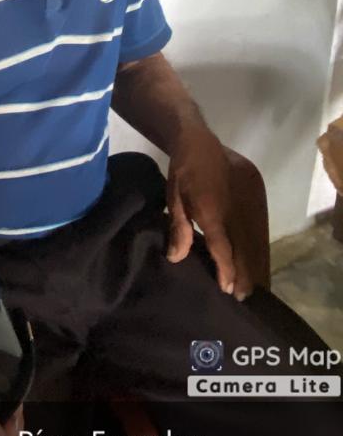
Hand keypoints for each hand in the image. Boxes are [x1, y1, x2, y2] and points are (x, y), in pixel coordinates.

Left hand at [166, 125, 251, 298]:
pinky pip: (262, 224)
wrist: (199, 139)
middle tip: (242, 296)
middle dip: (245, 273)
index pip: (222, 246)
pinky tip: (258, 260)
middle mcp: (234, 205)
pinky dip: (261, 245)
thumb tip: (176, 258)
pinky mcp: (258, 192)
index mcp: (210, 208)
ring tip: (253, 286)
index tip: (228, 290)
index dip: (226, 269)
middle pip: (244, 247)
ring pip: (257, 238)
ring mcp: (250, 197)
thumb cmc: (182, 173)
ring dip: (256, 262)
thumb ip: (178, 229)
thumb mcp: (173, 199)